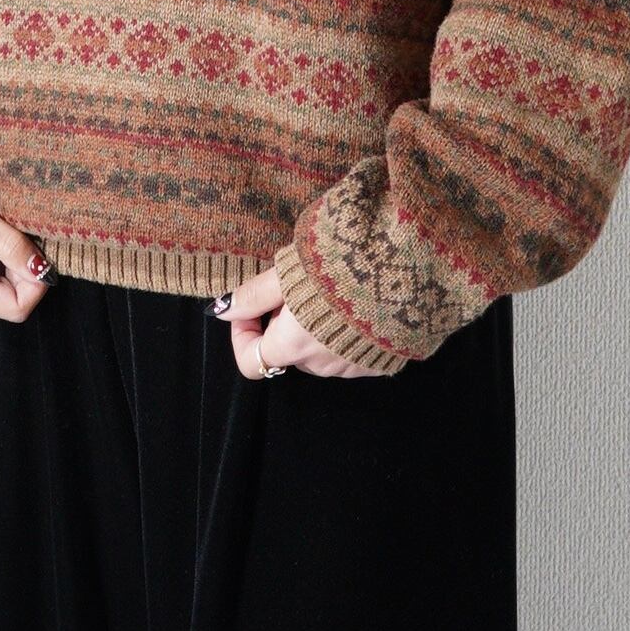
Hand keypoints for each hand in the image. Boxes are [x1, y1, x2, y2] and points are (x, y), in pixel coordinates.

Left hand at [208, 266, 394, 378]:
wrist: (410, 267)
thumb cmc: (343, 264)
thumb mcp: (287, 271)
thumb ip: (252, 295)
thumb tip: (219, 311)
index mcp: (293, 345)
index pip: (250, 363)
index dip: (244, 334)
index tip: (254, 307)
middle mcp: (321, 364)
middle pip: (287, 352)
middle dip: (284, 324)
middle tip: (298, 286)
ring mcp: (354, 366)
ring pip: (320, 351)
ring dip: (316, 329)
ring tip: (333, 289)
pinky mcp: (383, 361)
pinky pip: (352, 353)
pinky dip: (347, 333)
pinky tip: (359, 301)